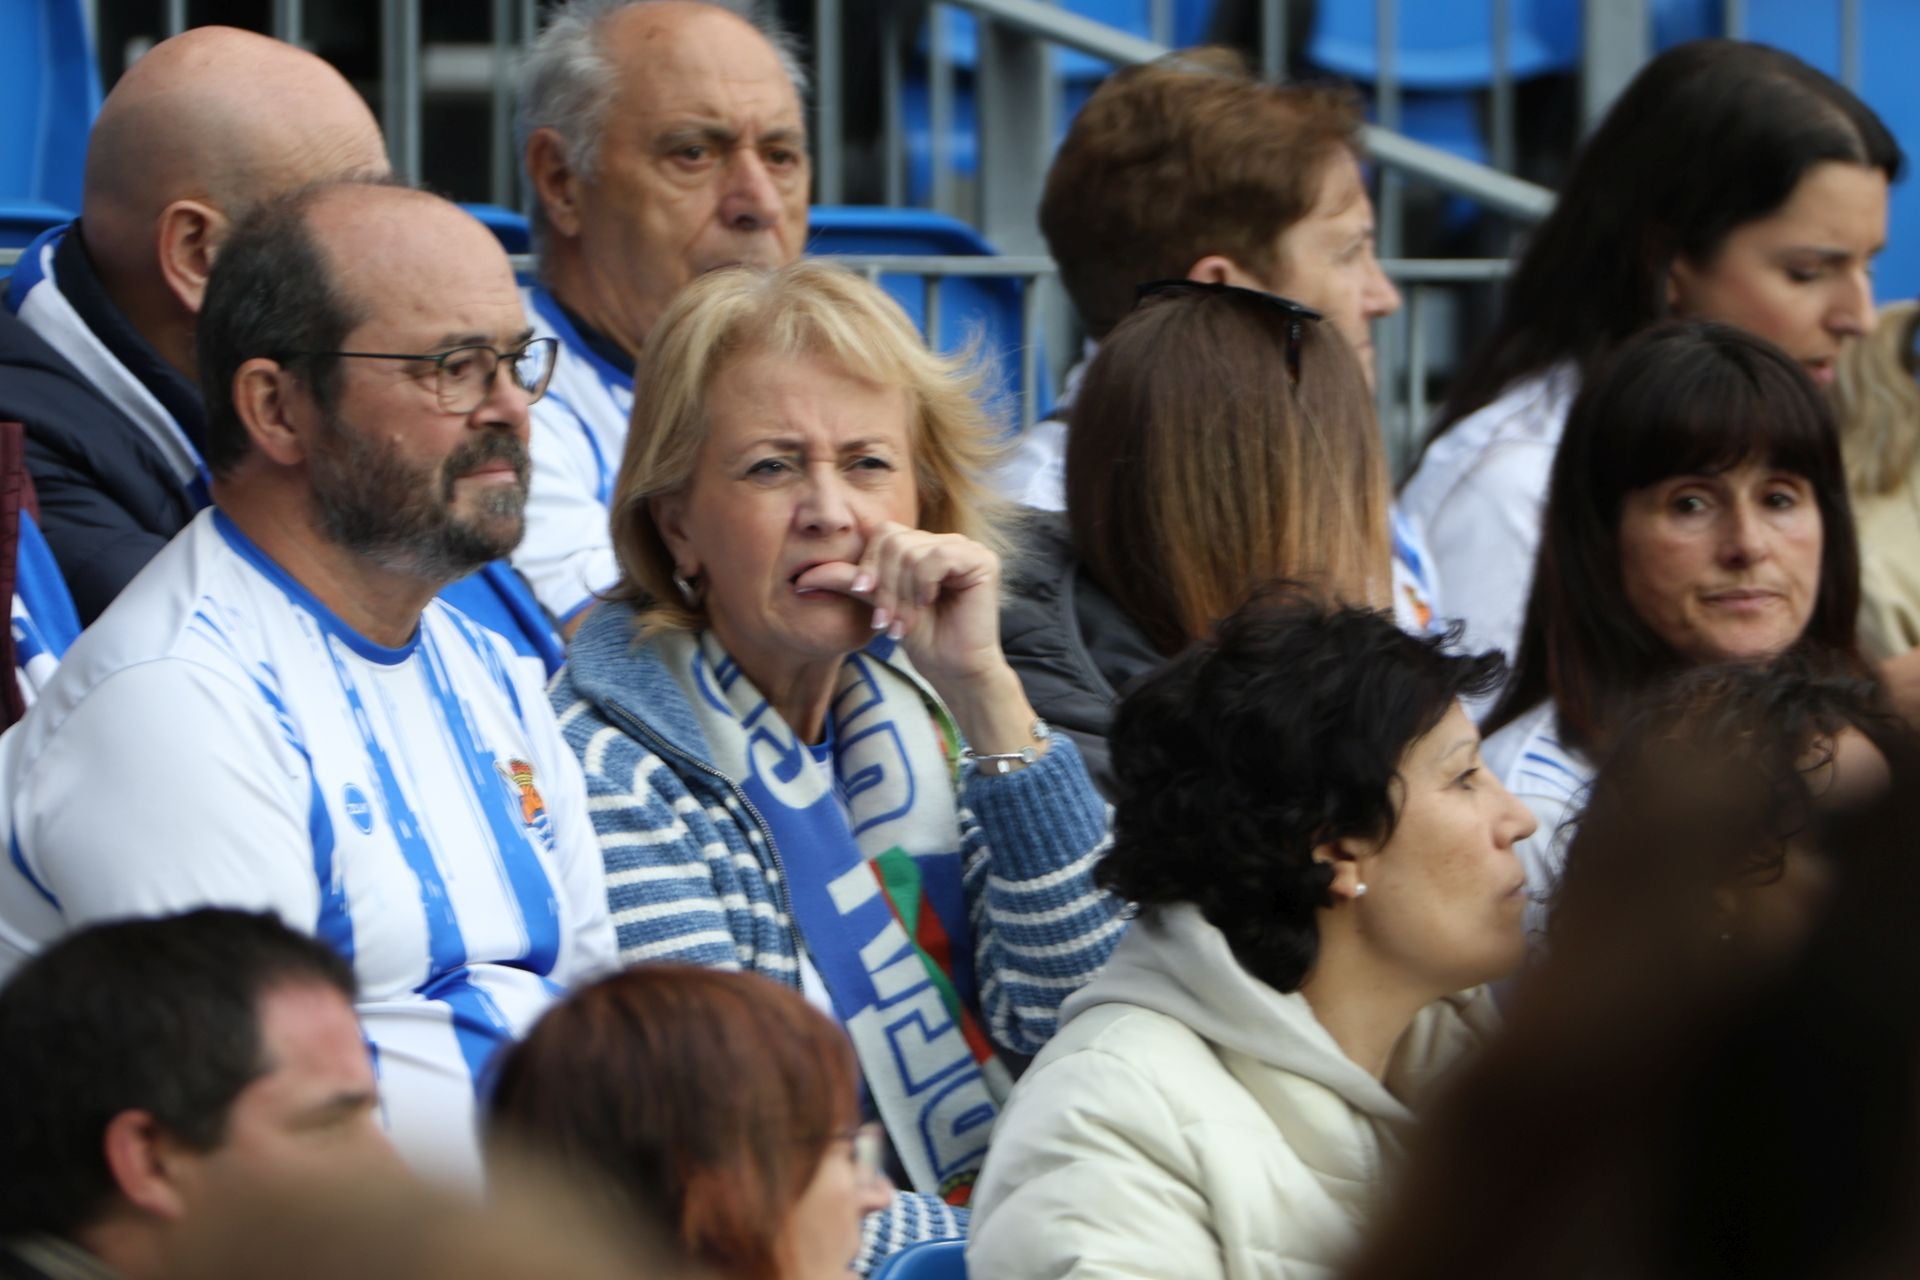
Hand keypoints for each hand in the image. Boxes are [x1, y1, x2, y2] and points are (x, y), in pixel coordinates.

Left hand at [793, 521, 1003, 690]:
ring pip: (911, 551)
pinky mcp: (981, 560)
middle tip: (884, 620)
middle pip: (894, 540)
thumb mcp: (877, 604)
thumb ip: (848, 582)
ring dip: (900, 593)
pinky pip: (936, 557)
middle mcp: (944, 541)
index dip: (868, 563)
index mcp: (922, 546)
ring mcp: (964, 548)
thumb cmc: (920, 637)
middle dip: (883, 583)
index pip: (883, 534)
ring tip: (904, 622)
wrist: (953, 668)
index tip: (863, 596)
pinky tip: (928, 604)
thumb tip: (802, 578)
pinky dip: (923, 584)